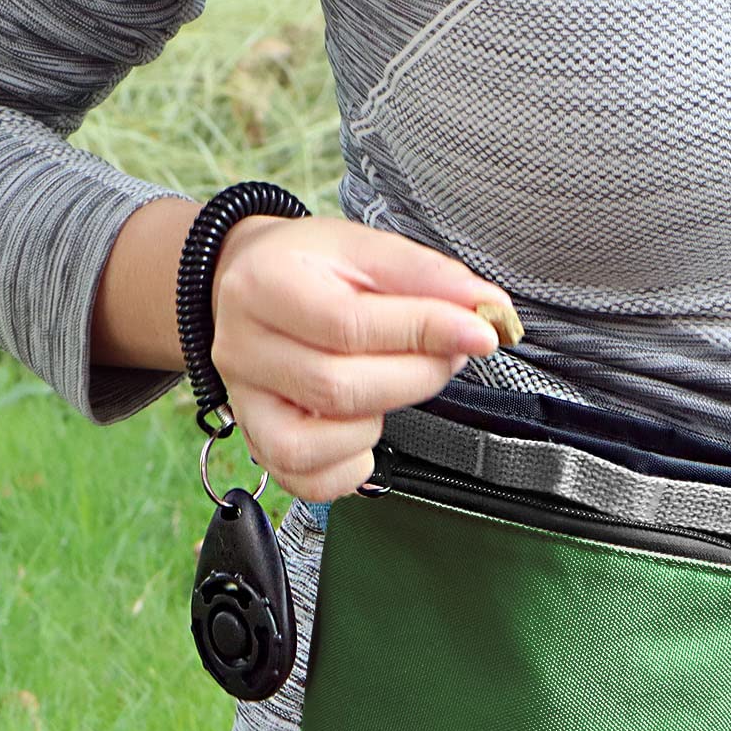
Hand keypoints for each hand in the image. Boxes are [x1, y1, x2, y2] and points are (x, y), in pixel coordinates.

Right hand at [209, 215, 510, 502]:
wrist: (250, 284)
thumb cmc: (311, 269)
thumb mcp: (365, 249)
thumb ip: (428, 278)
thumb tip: (487, 311)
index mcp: (264, 285)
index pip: (348, 325)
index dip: (425, 333)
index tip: (479, 332)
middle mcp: (243, 348)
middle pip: (339, 387)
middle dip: (414, 377)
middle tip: (444, 356)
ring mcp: (248, 403)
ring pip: (322, 442)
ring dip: (380, 421)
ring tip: (391, 385)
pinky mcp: (261, 444)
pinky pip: (311, 480)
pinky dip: (353, 465)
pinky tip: (364, 429)